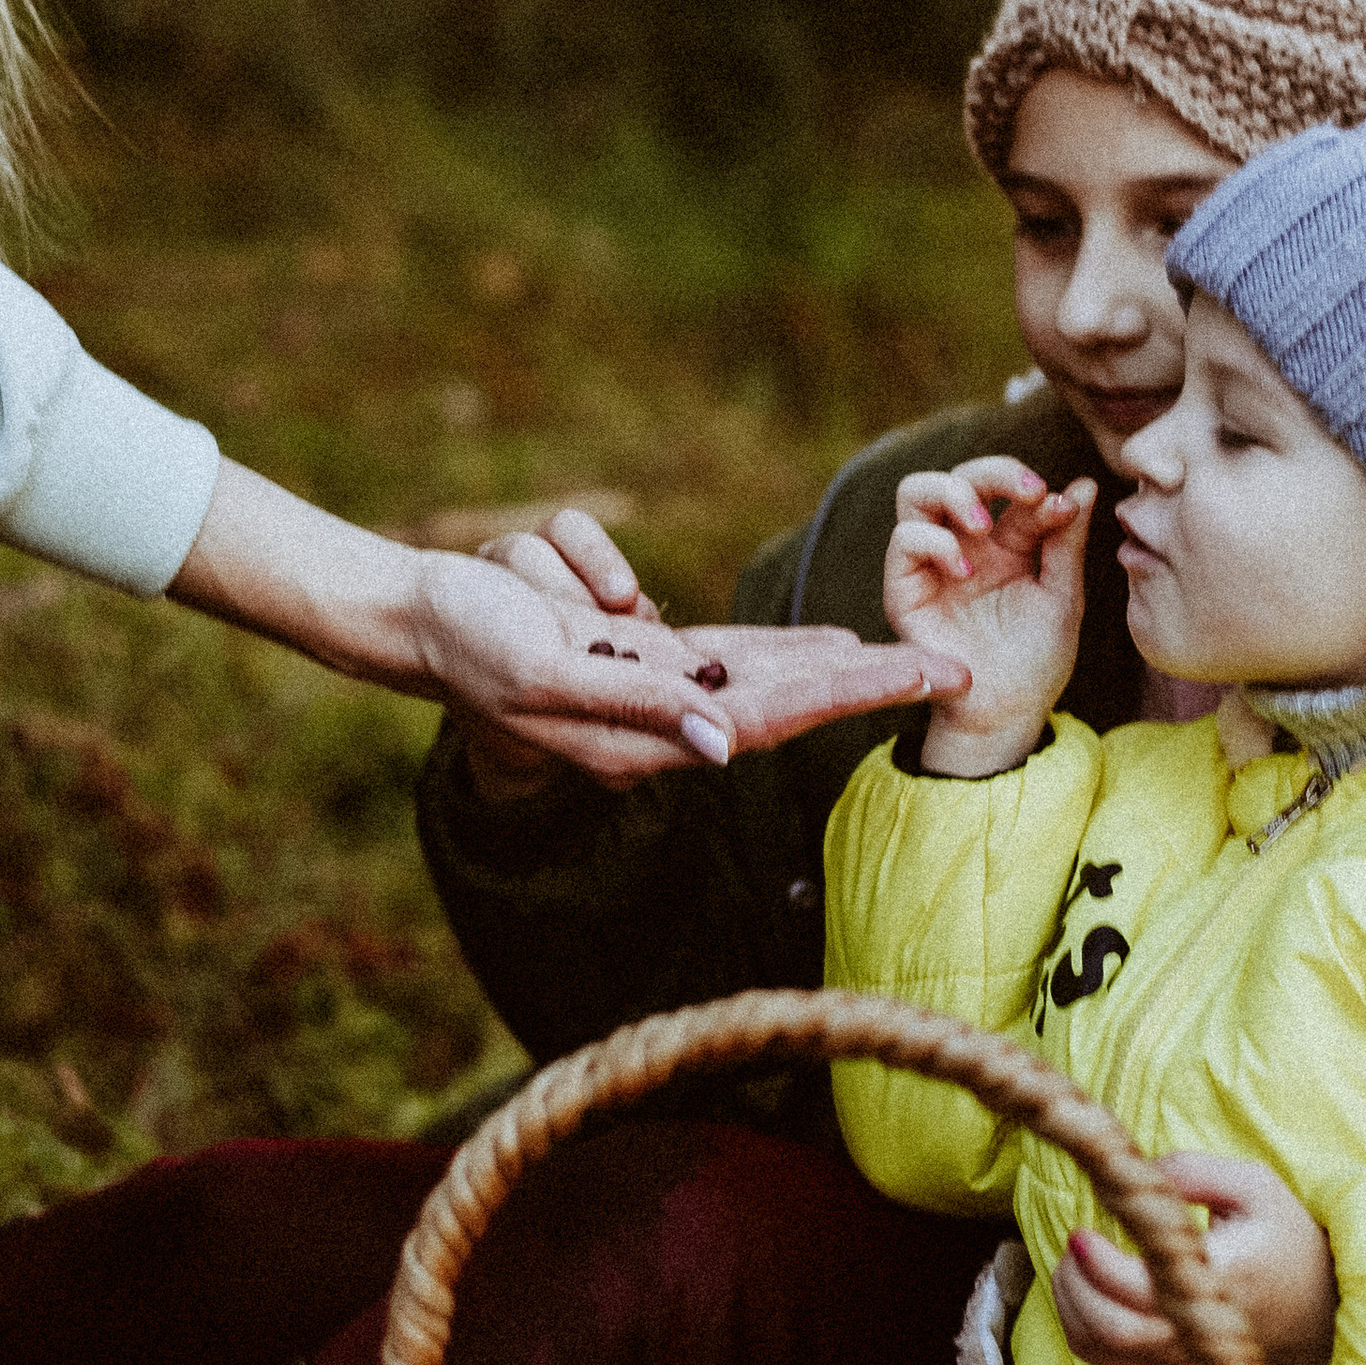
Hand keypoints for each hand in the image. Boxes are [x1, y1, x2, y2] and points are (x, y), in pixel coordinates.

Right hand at [415, 548, 969, 790]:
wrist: (415, 622)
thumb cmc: (471, 646)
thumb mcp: (544, 673)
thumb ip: (633, 706)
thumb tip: (721, 742)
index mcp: (643, 734)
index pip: (770, 716)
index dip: (852, 696)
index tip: (927, 676)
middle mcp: (658, 721)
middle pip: (783, 701)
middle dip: (866, 686)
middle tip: (950, 671)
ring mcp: (649, 692)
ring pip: (760, 679)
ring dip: (829, 674)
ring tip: (896, 666)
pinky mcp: (633, 662)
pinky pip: (720, 657)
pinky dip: (775, 654)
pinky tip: (811, 651)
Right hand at [884, 458, 1093, 777]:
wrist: (1009, 712)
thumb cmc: (1037, 658)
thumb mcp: (1061, 594)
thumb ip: (1066, 540)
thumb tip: (1084, 484)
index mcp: (1004, 543)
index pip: (1009, 492)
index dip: (1032, 488)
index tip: (1063, 506)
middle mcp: (963, 545)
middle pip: (960, 475)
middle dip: (993, 470)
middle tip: (1027, 490)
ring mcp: (931, 564)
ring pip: (917, 492)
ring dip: (953, 492)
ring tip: (984, 523)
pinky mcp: (905, 590)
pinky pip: (903, 541)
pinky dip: (933, 541)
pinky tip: (965, 568)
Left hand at [1050, 1152, 1336, 1364]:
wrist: (1322, 1305)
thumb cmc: (1284, 1237)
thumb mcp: (1254, 1185)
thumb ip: (1191, 1172)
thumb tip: (1132, 1177)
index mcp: (1225, 1284)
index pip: (1143, 1291)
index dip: (1098, 1265)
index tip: (1082, 1232)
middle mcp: (1203, 1334)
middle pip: (1112, 1331)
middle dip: (1074, 1283)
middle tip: (1078, 1242)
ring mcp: (1185, 1360)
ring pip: (1100, 1350)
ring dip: (1070, 1303)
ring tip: (1079, 1260)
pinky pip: (1107, 1360)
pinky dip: (1081, 1325)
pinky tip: (1089, 1287)